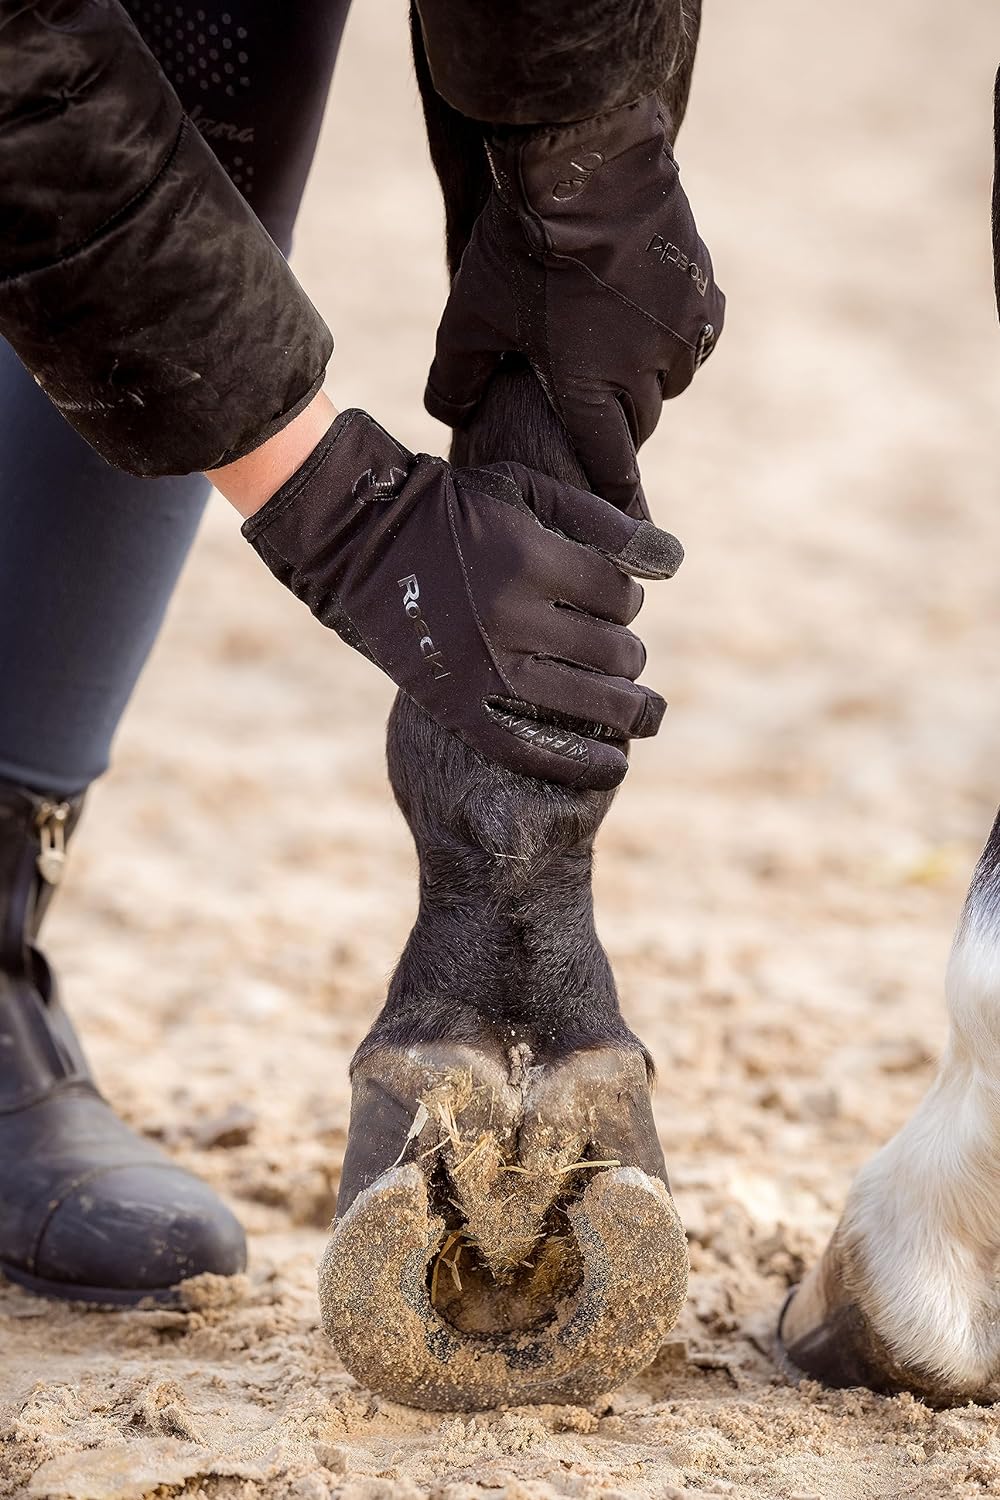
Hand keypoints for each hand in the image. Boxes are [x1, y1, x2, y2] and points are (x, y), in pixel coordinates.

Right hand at [243, 408, 683, 789]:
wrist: (361, 543)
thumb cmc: (456, 511)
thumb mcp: (530, 492)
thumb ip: (605, 523)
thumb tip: (674, 563)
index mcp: (530, 558)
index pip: (620, 596)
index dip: (630, 598)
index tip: (616, 598)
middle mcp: (510, 617)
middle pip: (611, 651)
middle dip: (628, 654)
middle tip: (621, 654)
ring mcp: (481, 667)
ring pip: (585, 703)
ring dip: (627, 712)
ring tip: (646, 717)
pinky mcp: (455, 704)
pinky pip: (527, 747)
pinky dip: (577, 763)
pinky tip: (613, 765)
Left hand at [424, 93, 723, 515]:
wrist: (584, 159)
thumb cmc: (519, 245)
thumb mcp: (468, 316)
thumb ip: (454, 377)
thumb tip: (447, 415)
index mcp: (590, 387)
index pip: (611, 466)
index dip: (614, 499)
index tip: (623, 522)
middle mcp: (645, 368)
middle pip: (639, 423)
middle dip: (617, 426)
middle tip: (593, 413)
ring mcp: (681, 328)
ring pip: (671, 382)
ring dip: (648, 382)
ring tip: (619, 361)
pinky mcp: (703, 287)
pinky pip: (698, 335)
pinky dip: (677, 339)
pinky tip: (653, 322)